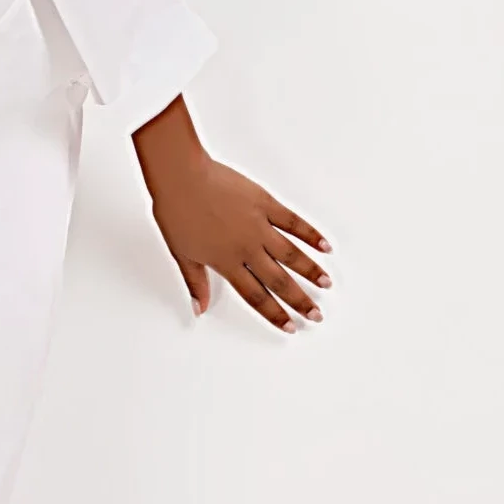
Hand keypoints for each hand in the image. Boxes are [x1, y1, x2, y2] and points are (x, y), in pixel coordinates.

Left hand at [133, 97, 329, 332]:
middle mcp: (246, 248)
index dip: (274, 313)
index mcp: (226, 262)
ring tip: (326, 284)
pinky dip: (310, 234)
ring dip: (311, 271)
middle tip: (316, 314)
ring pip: (291, 254)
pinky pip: (293, 222)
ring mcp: (258, 225)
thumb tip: (199, 308)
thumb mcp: (182, 254)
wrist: (181, 177)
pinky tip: (324, 246)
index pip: (255, 295)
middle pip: (279, 281)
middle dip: (299, 301)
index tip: (289, 325)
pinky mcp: (265, 203)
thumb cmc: (176, 211)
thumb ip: (196, 283)